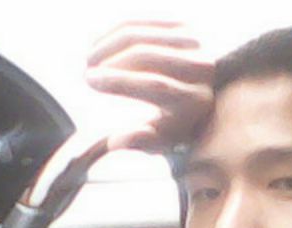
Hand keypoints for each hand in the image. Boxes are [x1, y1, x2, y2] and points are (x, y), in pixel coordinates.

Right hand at [85, 21, 214, 152]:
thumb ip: (140, 142)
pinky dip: (117, 30)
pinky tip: (100, 43)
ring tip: (90, 58)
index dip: (120, 82)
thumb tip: (116, 141)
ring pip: (142, 35)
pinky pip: (144, 21)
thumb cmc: (176, 124)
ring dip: (109, 44)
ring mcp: (195, 42)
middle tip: (87, 72)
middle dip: (111, 62)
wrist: (204, 99)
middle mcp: (201, 68)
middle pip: (147, 56)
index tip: (91, 81)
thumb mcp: (161, 141)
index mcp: (196, 100)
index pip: (155, 86)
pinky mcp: (184, 25)